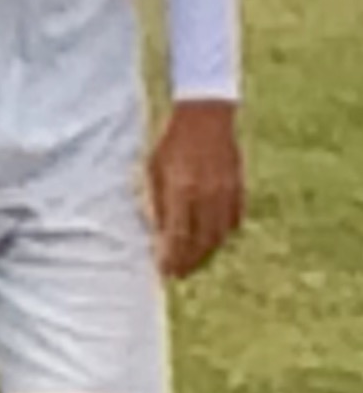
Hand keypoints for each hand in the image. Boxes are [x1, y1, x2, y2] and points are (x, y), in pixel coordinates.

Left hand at [149, 101, 243, 280]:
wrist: (206, 118)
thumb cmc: (173, 142)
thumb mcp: (154, 167)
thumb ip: (157, 201)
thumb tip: (159, 232)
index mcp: (181, 190)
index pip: (177, 235)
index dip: (172, 257)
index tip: (165, 271)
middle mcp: (206, 197)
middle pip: (200, 242)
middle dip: (189, 261)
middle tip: (179, 274)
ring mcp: (226, 195)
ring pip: (219, 236)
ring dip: (206, 253)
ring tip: (193, 263)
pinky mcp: (239, 192)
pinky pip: (233, 222)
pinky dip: (222, 236)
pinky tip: (212, 242)